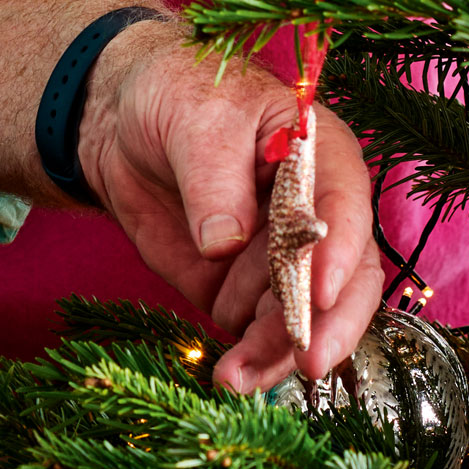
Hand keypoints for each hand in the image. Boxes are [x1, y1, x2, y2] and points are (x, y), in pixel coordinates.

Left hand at [79, 30, 383, 392]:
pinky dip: (252, 360)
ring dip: (280, 352)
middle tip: (306, 358)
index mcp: (316, 153)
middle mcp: (312, 212)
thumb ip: (213, 177)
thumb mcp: (194, 117)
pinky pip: (261, 333)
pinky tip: (231, 376)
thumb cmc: (175, 92)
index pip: (344, 203)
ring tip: (238, 376)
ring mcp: (280, 256)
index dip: (340, 248)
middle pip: (346, 276)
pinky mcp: (244, 289)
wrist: (122, 120)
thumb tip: (223, 242)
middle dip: (330, 322)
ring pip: (304, 316)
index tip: (321, 290)